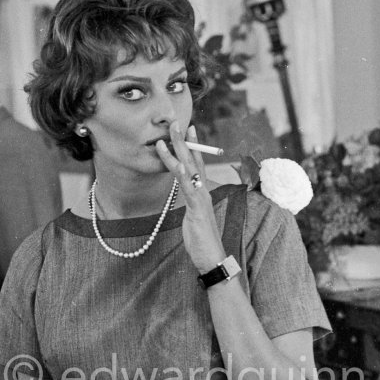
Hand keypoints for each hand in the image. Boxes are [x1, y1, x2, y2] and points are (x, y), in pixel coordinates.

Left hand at [156, 122, 225, 272]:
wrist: (213, 258)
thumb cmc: (202, 241)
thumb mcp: (194, 219)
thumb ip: (191, 206)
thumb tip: (187, 198)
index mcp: (202, 193)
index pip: (197, 165)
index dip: (192, 147)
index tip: (187, 130)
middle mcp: (203, 191)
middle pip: (193, 161)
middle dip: (184, 141)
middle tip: (176, 122)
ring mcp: (201, 199)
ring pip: (188, 170)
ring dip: (178, 151)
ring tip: (166, 136)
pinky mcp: (197, 209)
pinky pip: (188, 188)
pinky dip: (182, 174)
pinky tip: (175, 164)